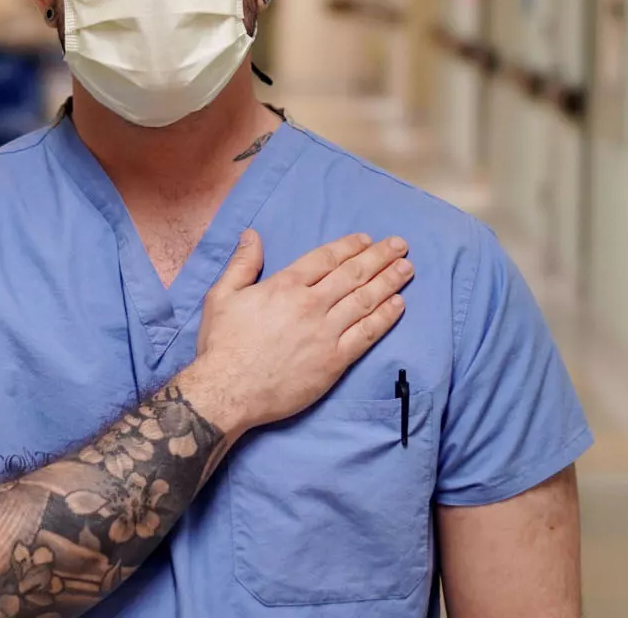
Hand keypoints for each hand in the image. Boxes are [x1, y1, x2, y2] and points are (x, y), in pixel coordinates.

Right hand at [184, 231, 412, 434]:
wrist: (228, 391)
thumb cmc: (222, 345)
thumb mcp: (221, 296)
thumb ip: (242, 264)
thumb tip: (252, 235)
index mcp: (284, 286)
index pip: (325, 259)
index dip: (349, 246)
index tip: (366, 239)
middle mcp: (310, 305)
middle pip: (352, 275)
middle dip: (379, 257)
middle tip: (399, 245)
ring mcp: (325, 334)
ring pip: (364, 301)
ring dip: (388, 282)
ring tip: (406, 269)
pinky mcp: (334, 361)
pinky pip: (366, 335)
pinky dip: (384, 318)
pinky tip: (398, 305)